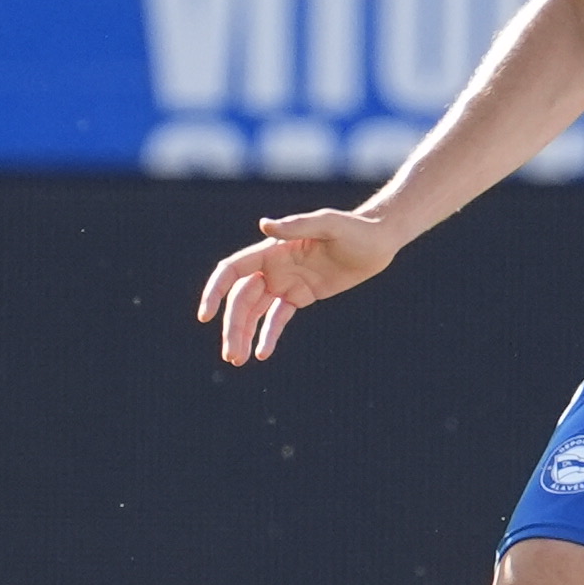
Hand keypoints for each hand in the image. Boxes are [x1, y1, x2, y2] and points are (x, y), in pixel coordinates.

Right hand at [197, 208, 400, 362]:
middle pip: (241, 300)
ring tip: (238, 360)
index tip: (205, 315)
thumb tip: (263, 225)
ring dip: (244, 334)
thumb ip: (297, 226)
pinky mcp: (301, 296)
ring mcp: (286, 283)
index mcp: (272, 250)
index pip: (232, 270)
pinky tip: (261, 354)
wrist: (378, 241)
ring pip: (255, 312)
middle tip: (232, 355)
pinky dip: (268, 336)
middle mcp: (273, 267)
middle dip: (233, 327)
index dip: (215, 290)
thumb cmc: (354, 228)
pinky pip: (278, 318)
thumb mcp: (329, 224)